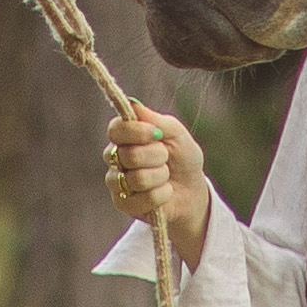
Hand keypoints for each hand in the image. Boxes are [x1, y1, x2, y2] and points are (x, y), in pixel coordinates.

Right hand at [100, 100, 211, 268]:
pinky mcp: (124, 204)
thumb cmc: (182, 157)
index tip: (155, 134)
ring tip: (165, 176)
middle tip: (165, 158)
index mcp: (123, 137)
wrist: (192, 189)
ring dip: (161, 177)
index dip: (135, 132)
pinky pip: (146, 198)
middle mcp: (115, 158)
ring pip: (138, 179)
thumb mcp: (175, 132)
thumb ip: (154, 119)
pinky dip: (163, 194)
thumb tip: (131, 103)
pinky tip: (164, 192)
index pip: (115, 130)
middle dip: (158, 156)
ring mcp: (116, 182)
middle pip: (129, 156)